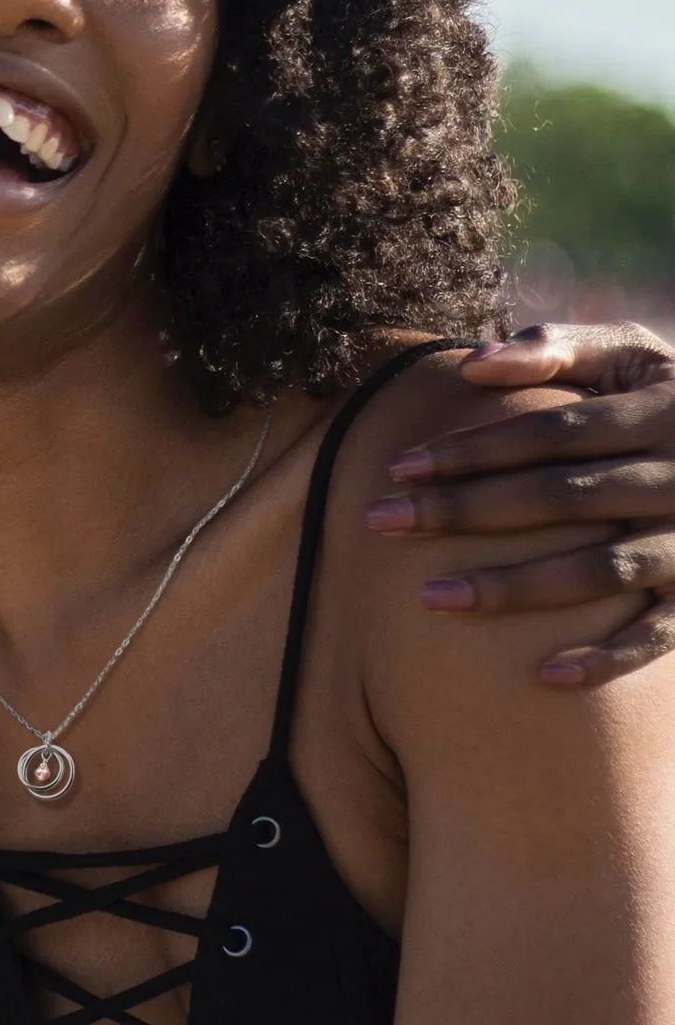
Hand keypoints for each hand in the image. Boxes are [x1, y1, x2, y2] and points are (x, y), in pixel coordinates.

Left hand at [365, 321, 674, 686]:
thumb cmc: (666, 392)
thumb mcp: (628, 353)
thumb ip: (552, 350)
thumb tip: (470, 364)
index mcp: (656, 413)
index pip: (549, 434)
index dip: (474, 449)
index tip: (398, 468)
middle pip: (558, 498)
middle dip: (466, 511)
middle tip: (379, 520)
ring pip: (600, 569)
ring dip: (515, 587)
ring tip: (430, 597)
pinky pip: (662, 635)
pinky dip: (610, 658)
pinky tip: (544, 676)